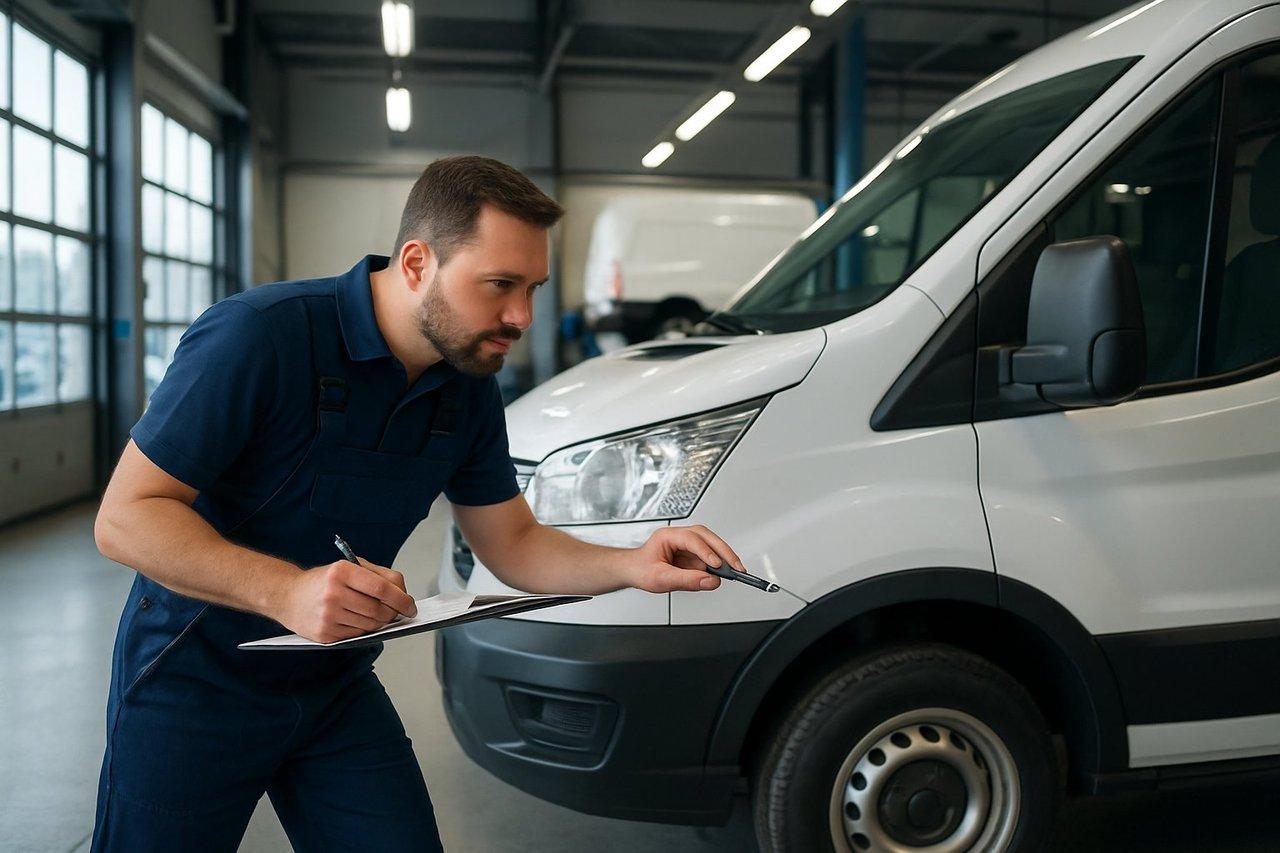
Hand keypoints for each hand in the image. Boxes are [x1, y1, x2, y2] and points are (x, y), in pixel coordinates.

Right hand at [276, 558, 417, 643]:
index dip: (402, 599)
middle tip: (397, 613)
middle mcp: (334, 593)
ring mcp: (328, 616)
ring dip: (380, 622)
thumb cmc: (325, 581)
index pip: (382, 588)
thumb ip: (379, 575)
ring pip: (371, 625)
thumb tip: (404, 594)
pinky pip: (357, 635)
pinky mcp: (324, 634)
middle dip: (393, 613)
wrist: (287, 596)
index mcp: (342, 572)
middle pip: (379, 610)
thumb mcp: (350, 567)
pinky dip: (364, 630)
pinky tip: (358, 621)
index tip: (411, 606)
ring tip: (377, 615)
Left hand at [625, 524, 747, 592]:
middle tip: (736, 566)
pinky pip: (708, 555)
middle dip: (723, 551)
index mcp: (668, 536)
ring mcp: (686, 545)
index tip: (717, 565)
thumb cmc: (641, 570)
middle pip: (706, 537)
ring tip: (736, 570)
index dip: (706, 551)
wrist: (632, 571)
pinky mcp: (691, 554)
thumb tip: (710, 581)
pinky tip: (725, 572)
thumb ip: (686, 581)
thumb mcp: (661, 579)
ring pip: (710, 543)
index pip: (692, 539)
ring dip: (724, 555)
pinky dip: (719, 563)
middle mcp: (679, 537)